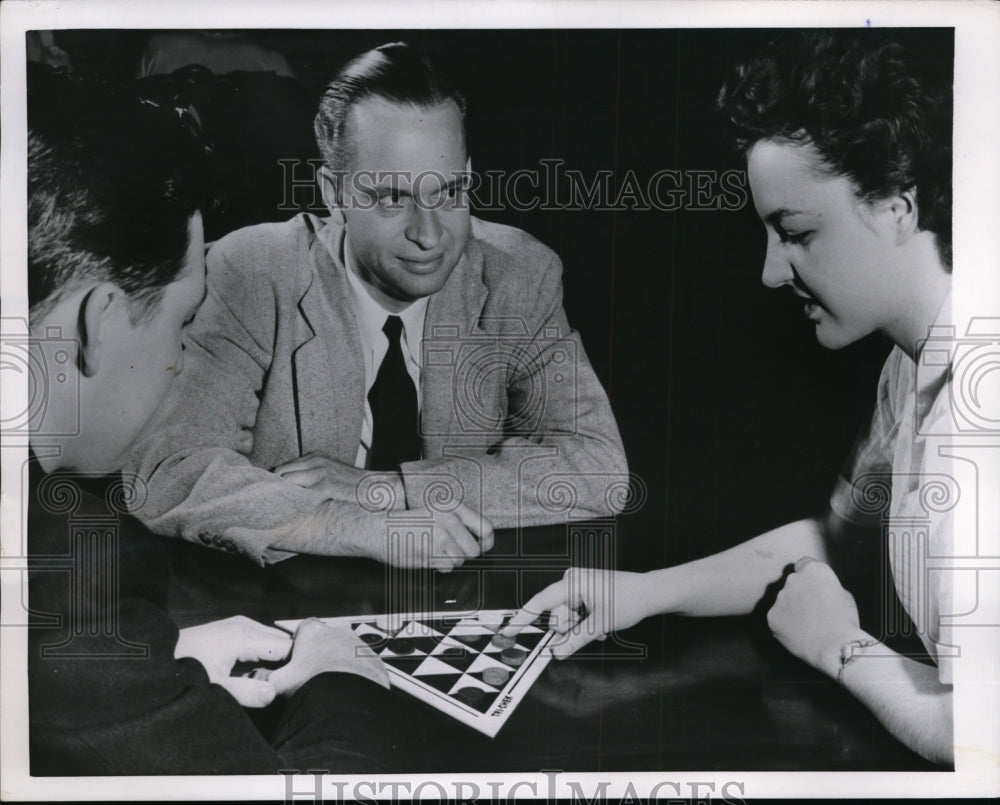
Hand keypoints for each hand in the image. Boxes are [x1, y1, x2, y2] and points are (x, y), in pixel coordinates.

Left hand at [174, 615, 291, 706]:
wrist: (155, 658)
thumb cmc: (182, 671)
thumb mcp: (213, 687)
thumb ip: (245, 692)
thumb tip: (275, 694)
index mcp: (244, 635)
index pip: (286, 648)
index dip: (293, 667)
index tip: (293, 686)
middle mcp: (245, 625)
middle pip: (282, 643)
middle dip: (287, 663)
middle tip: (285, 687)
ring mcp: (239, 625)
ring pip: (272, 642)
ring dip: (275, 662)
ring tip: (271, 682)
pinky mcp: (234, 630)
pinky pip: (260, 642)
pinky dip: (264, 657)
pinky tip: (259, 675)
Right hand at [263, 618, 388, 696]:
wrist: (349, 701)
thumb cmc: (312, 686)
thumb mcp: (278, 683)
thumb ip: (265, 678)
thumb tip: (256, 681)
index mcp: (312, 630)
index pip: (301, 630)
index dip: (297, 647)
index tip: (295, 662)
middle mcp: (337, 631)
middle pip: (324, 640)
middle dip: (319, 655)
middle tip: (312, 677)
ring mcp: (357, 644)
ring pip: (344, 652)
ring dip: (338, 665)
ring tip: (331, 687)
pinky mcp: (373, 659)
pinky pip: (361, 666)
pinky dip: (356, 675)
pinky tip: (348, 691)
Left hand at [274, 452, 397, 504]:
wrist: (379, 489)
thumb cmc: (355, 488)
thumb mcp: (332, 475)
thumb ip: (313, 478)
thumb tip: (291, 491)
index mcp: (316, 456)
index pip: (284, 467)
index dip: (277, 483)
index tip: (276, 497)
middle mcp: (316, 460)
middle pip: (280, 471)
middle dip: (275, 488)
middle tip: (275, 505)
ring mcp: (320, 471)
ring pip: (285, 480)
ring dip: (281, 494)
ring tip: (281, 509)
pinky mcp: (325, 485)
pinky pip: (297, 492)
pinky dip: (292, 501)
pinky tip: (293, 511)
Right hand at [357, 503, 494, 572]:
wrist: (381, 530)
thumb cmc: (408, 522)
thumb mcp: (437, 511)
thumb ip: (459, 522)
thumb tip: (482, 542)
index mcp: (453, 507)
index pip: (486, 528)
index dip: (488, 541)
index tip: (483, 546)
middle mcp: (449, 521)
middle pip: (474, 550)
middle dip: (464, 554)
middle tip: (450, 549)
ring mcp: (440, 538)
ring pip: (459, 561)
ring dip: (449, 560)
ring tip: (434, 549)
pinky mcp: (431, 553)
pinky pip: (446, 568)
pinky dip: (439, 566)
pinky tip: (428, 555)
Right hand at [501, 568, 652, 657]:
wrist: (650, 592)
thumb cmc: (628, 600)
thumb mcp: (600, 625)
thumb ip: (575, 640)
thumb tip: (556, 653)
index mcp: (572, 582)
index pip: (540, 602)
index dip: (523, 618)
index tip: (508, 631)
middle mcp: (572, 580)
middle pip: (556, 614)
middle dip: (570, 627)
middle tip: (590, 629)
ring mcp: (578, 584)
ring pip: (566, 615)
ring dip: (580, 626)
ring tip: (599, 627)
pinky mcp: (584, 590)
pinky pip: (574, 611)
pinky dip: (584, 621)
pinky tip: (599, 621)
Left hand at [766, 557, 866, 677]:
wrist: (835, 646)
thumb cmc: (845, 621)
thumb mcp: (844, 595)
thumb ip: (827, 586)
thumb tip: (819, 589)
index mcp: (813, 570)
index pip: (804, 565)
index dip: (809, 577)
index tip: (812, 587)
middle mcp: (793, 579)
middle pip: (793, 584)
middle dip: (800, 594)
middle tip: (812, 611)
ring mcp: (780, 597)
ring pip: (784, 601)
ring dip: (791, 609)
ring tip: (807, 626)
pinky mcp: (772, 615)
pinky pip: (777, 617)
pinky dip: (784, 624)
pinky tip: (797, 633)